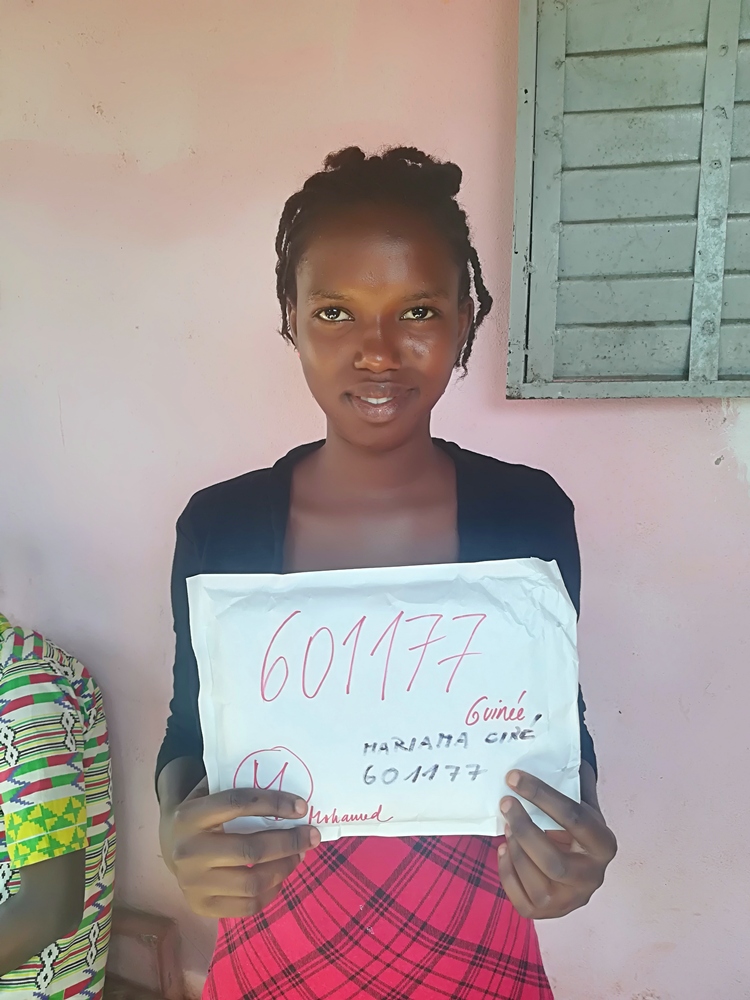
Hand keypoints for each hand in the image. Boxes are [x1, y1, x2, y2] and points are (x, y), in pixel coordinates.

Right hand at [161, 777, 319, 917]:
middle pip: (250, 850)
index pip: (237, 804)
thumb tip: (289, 799)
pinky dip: (271, 892)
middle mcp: (187, 852)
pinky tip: (281, 876)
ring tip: (299, 854)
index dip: (274, 803)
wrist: (168, 843)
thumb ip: (239, 788)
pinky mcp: (201, 907)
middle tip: (311, 835)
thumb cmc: (201, 813)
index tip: (302, 807)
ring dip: (284, 867)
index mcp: (189, 816)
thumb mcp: (209, 792)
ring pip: (252, 881)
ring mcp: (192, 884)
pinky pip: (247, 906)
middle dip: (289, 842)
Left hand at [497, 769, 616, 918]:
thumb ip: (578, 781)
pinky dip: (506, 871)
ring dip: (515, 847)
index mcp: (604, 845)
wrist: (582, 871)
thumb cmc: (578, 832)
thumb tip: (570, 746)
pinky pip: (520, 897)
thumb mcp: (585, 806)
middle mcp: (592, 878)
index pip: (573, 818)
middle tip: (505, 802)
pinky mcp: (547, 914)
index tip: (514, 777)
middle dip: (524, 828)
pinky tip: (505, 849)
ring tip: (507, 826)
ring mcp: (570, 901)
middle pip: (552, 859)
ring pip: (535, 878)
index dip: (541, 795)